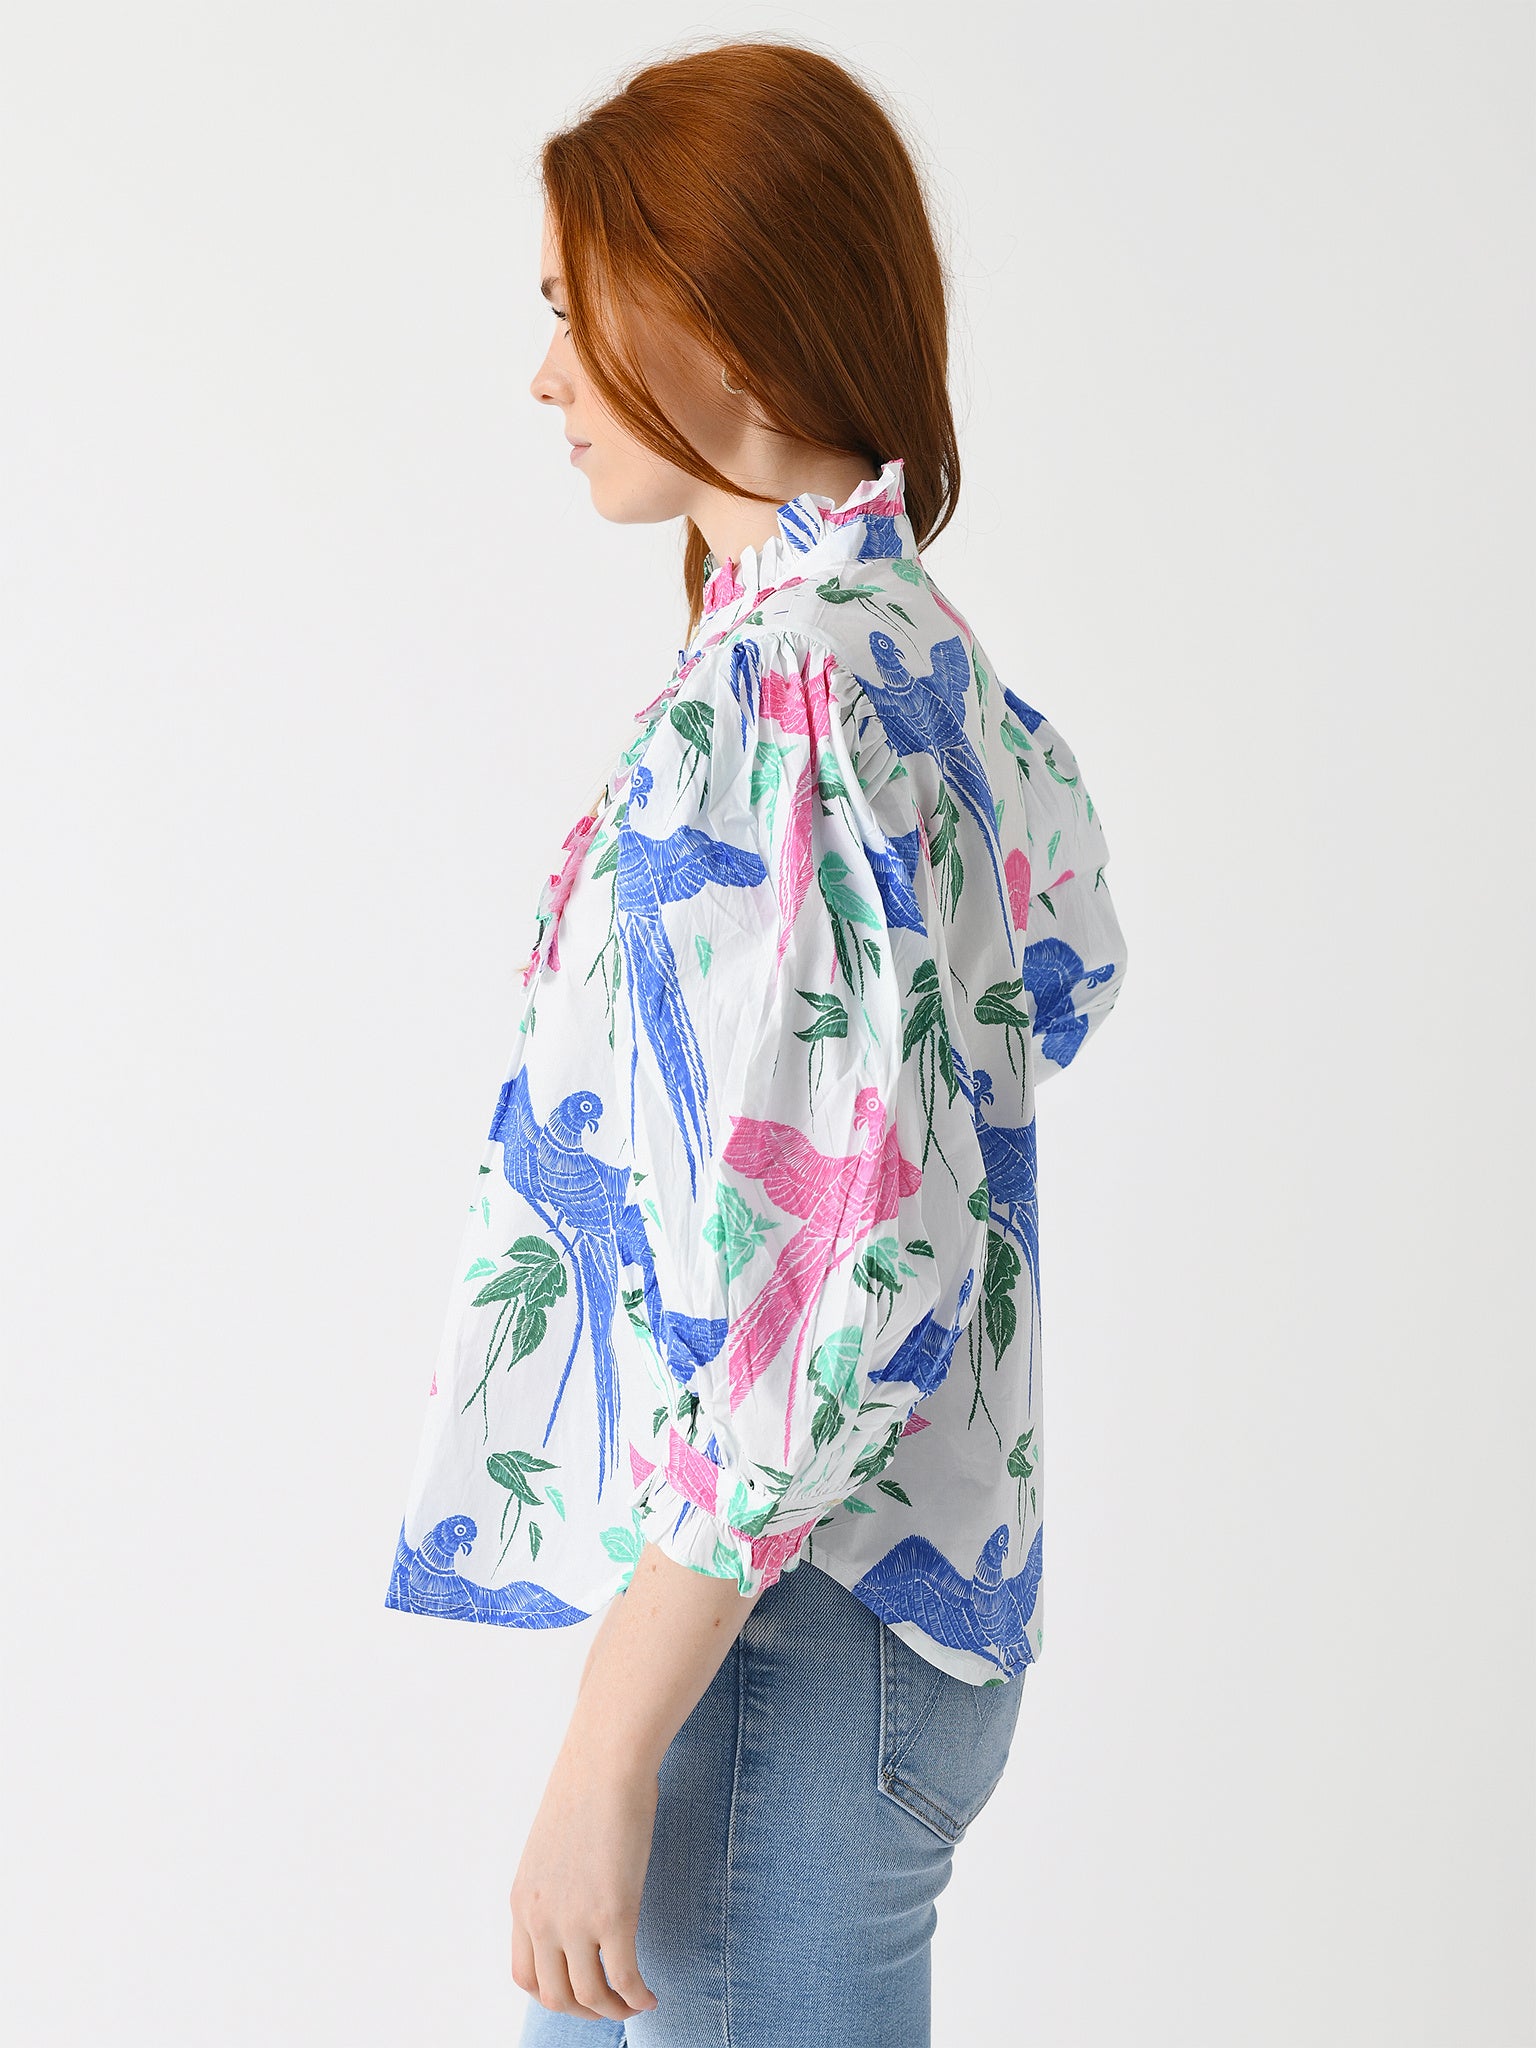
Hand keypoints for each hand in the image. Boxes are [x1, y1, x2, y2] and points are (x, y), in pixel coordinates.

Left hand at [509, 1732, 661, 2021]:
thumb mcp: (554, 1843)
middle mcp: (540, 1918)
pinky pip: (624, 1979)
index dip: (554, 1995)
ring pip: (589, 1996)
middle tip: (613, 2005)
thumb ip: (556, 1880)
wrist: (605, 1759)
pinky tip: (651, 1994)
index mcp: (522, 1901)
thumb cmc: (589, 1787)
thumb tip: (576, 1894)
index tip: (582, 1990)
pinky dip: (638, 1996)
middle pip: (554, 1996)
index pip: (524, 1976)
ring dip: (614, 2010)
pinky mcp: (613, 1914)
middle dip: (585, 2011)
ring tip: (636, 2002)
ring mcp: (574, 1919)